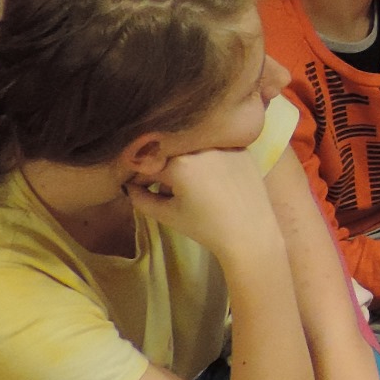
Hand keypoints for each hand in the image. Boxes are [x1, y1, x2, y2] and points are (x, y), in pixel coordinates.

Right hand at [129, 148, 281, 265]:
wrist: (249, 234)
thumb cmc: (205, 228)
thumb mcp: (167, 215)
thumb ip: (141, 198)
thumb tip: (129, 186)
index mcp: (179, 163)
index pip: (148, 165)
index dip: (140, 178)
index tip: (140, 189)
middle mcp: (201, 148)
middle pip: (171, 154)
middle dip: (163, 169)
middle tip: (167, 190)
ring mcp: (223, 146)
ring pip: (193, 150)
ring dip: (186, 163)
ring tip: (192, 188)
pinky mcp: (242, 149)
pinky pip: (216, 150)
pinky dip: (209, 161)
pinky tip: (214, 180)